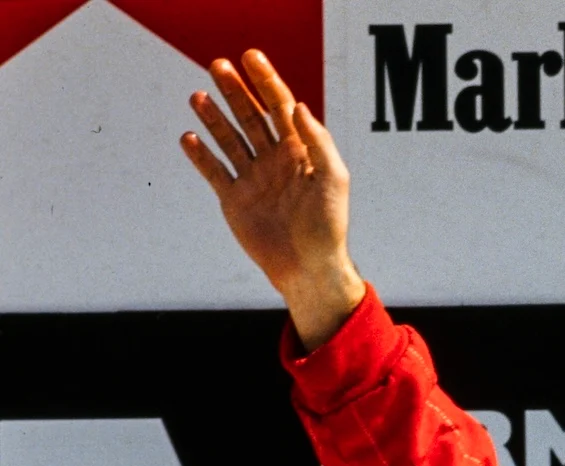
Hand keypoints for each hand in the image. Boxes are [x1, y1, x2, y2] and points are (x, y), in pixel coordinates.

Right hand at [181, 50, 364, 350]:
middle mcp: (275, 160)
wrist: (308, 267)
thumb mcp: (333, 179)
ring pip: (229, 139)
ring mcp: (253, 178)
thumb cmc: (328, 225)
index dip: (267, 81)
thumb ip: (318, 141)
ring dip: (214, 117)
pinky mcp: (234, 199)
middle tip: (218, 65)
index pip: (281, 107)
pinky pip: (214, 171)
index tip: (251, 57)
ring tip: (198, 96)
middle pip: (251, 116)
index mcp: (300, 152)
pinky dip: (200, 155)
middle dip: (235, 91)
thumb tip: (297, 106)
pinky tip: (189, 138)